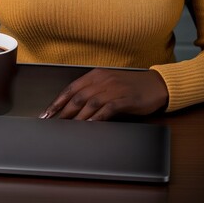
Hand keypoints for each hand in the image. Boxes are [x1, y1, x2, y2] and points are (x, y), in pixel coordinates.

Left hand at [39, 68, 168, 120]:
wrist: (156, 85)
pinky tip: (89, 125)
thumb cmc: (130, 86)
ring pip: (90, 103)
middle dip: (63, 111)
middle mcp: (102, 80)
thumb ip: (91, 92)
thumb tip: (72, 108)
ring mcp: (114, 89)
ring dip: (77, 117)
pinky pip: (107, 109)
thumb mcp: (108, 84)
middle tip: (53, 123)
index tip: (47, 113)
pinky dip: (96, 117)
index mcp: (95, 75)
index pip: (71, 88)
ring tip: (67, 127)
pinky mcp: (125, 99)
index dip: (57, 101)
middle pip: (77, 97)